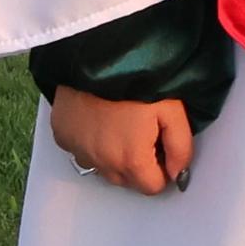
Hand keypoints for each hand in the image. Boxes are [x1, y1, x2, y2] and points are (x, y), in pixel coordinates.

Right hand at [49, 89, 191, 194]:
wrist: (96, 58)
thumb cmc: (138, 83)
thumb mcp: (173, 111)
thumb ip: (181, 148)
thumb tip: (179, 175)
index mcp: (131, 162)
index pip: (152, 187)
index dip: (163, 169)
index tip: (163, 146)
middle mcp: (102, 165)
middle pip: (128, 180)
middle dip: (140, 165)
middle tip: (146, 132)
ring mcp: (79, 152)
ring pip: (104, 168)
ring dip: (115, 156)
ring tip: (123, 123)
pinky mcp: (63, 137)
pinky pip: (83, 150)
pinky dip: (93, 142)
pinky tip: (101, 119)